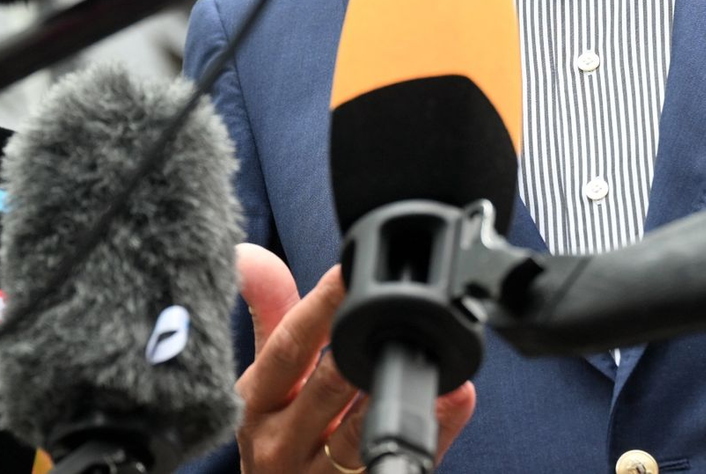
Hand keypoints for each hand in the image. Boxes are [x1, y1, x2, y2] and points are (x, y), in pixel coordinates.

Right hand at [234, 244, 475, 470]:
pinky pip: (399, 459)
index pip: (289, 347)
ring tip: (423, 351)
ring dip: (392, 389)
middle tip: (391, 307)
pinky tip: (455, 396)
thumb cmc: (281, 433)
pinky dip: (434, 427)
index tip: (347, 269)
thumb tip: (249, 253)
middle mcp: (281, 443)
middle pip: (328, 387)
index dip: (318, 306)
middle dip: (359, 347)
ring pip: (359, 433)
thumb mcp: (268, 378)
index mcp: (259, 402)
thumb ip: (272, 312)